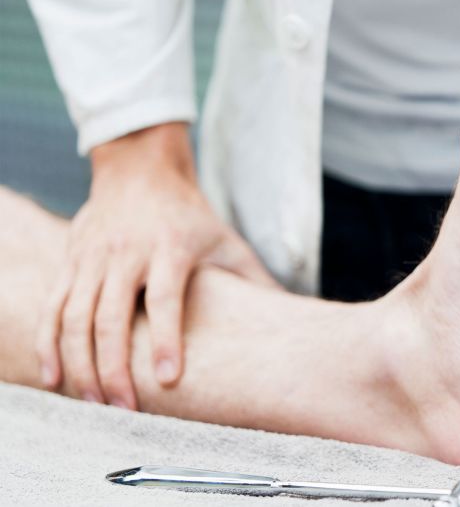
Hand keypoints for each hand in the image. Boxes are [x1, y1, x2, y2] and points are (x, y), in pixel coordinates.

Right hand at [37, 123, 276, 408]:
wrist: (140, 169)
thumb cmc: (191, 216)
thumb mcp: (226, 242)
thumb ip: (253, 279)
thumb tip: (291, 316)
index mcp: (170, 248)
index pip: (164, 300)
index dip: (166, 340)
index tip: (168, 380)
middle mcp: (126, 253)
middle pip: (112, 317)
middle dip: (114, 368)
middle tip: (125, 410)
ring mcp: (93, 256)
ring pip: (75, 317)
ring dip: (81, 365)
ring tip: (96, 404)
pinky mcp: (70, 259)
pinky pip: (52, 307)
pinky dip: (48, 345)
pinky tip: (55, 379)